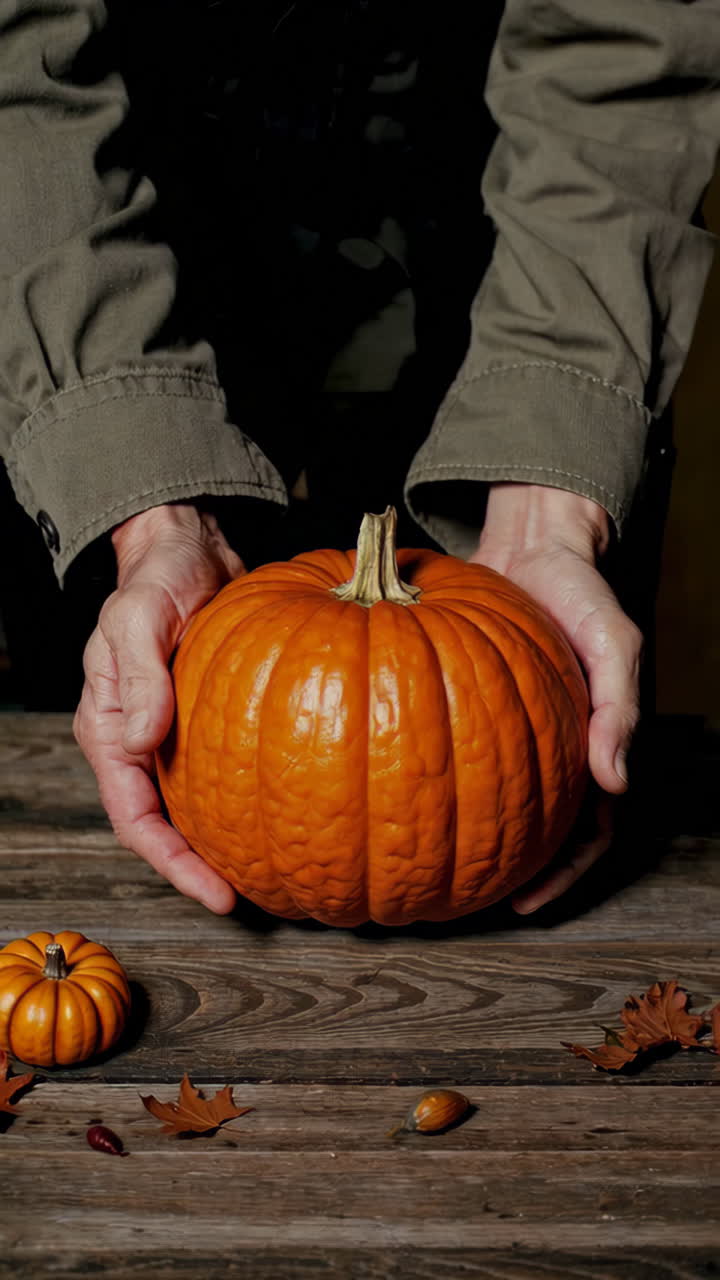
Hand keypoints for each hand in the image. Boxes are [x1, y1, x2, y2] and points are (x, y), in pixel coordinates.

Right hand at [73, 503, 242, 912]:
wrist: (191, 547)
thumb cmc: (156, 577)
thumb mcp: (139, 618)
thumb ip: (140, 676)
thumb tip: (145, 739)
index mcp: (110, 727)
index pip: (133, 816)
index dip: (171, 862)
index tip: (214, 893)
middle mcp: (142, 741)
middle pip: (165, 824)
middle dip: (198, 867)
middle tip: (244, 899)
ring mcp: (179, 734)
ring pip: (198, 805)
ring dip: (226, 841)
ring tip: (272, 873)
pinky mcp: (215, 718)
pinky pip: (231, 770)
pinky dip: (254, 798)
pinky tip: (293, 812)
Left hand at [469, 483, 642, 913]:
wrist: (531, 543)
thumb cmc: (582, 592)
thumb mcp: (616, 645)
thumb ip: (620, 709)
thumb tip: (616, 782)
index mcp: (589, 748)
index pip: (586, 833)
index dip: (561, 874)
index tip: (524, 900)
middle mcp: (545, 748)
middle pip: (532, 832)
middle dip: (506, 873)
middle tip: (467, 904)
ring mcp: (504, 730)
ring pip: (488, 800)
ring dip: (467, 839)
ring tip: (426, 871)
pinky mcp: (463, 703)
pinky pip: (449, 751)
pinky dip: (428, 776)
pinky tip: (394, 794)